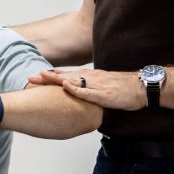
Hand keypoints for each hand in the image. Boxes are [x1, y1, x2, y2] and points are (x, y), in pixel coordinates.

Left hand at [30, 68, 144, 110]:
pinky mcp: (105, 94)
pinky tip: (65, 87)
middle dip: (47, 77)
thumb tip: (79, 97)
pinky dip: (76, 89)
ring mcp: (97, 85)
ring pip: (73, 81)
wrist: (142, 87)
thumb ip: (90, 91)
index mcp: (90, 77)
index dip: (51, 76)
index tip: (36, 77)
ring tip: (42, 78)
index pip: (67, 76)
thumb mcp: (103, 88)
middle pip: (66, 76)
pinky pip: (88, 91)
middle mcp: (91, 78)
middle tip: (30, 77)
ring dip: (56, 79)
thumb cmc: (124, 89)